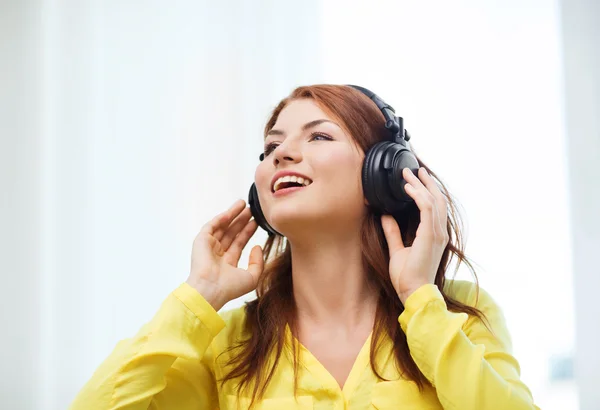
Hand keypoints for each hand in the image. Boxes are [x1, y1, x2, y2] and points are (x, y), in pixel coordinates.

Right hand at [186, 199, 263, 309]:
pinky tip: (233, 210)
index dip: (247, 232)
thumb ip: (258, 262)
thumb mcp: (252, 277)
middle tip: (252, 210)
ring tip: (244, 204)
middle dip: (241, 221)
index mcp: (227, 264)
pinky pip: (213, 225)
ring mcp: (209, 247)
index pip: (239, 243)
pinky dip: (223, 217)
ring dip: (232, 215)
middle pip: (231, 233)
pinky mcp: (201, 241)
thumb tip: (257, 246)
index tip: (256, 222)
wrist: (210, 289)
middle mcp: (217, 255)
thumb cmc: (229, 288)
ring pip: (223, 227)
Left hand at [381, 167, 449, 304]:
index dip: (427, 191)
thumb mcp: (397, 249)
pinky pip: (427, 209)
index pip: (435, 207)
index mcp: (434, 235)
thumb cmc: (407, 276)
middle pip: (437, 199)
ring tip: (408, 175)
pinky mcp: (430, 236)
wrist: (413, 292)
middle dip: (425, 183)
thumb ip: (393, 231)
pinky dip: (418, 196)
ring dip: (420, 185)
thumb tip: (386, 215)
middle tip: (414, 171)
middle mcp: (439, 232)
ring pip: (433, 200)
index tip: (415, 180)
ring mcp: (437, 234)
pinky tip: (407, 189)